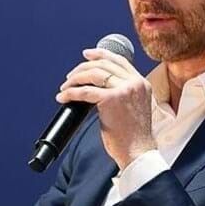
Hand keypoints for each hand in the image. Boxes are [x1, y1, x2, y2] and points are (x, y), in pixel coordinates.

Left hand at [56, 48, 155, 169]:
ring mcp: (124, 89)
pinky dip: (71, 93)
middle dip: (82, 68)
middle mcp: (134, 83)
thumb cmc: (133, 135)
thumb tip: (96, 85)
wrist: (138, 151)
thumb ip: (122, 92)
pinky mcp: (111, 100)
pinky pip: (85, 91)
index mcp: (141, 83)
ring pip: (93, 74)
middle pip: (104, 64)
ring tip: (65, 87)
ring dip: (75, 79)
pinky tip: (63, 97)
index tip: (86, 54)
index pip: (119, 60)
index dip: (101, 54)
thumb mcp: (134, 106)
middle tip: (70, 76)